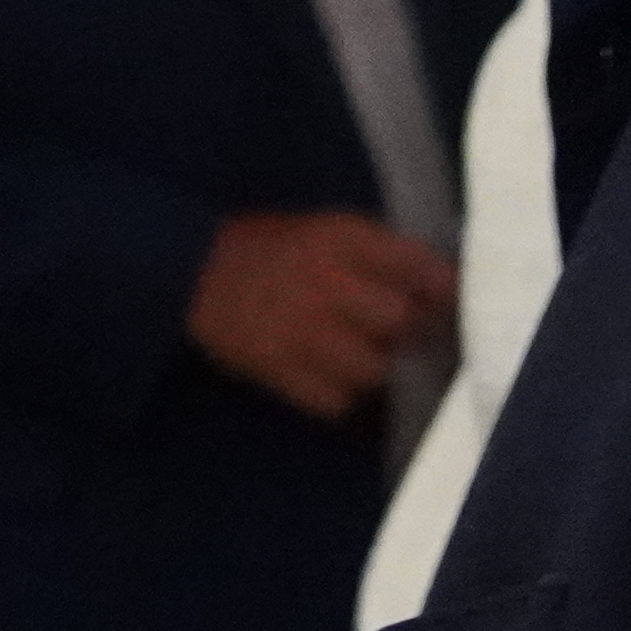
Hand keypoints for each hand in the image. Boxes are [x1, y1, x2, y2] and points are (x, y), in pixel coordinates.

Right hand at [186, 210, 453, 419]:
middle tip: (391, 330)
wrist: (191, 272)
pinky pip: (335, 402)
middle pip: (399, 321)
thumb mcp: (322, 229)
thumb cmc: (267, 246)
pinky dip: (339, 394)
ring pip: (373, 369)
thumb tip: (437, 286)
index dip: (439, 286)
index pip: (417, 265)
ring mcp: (302, 332)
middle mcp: (327, 283)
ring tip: (355, 354)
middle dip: (401, 328)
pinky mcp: (280, 371)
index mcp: (340, 239)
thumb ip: (376, 254)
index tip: (440, 298)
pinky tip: (327, 375)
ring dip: (371, 365)